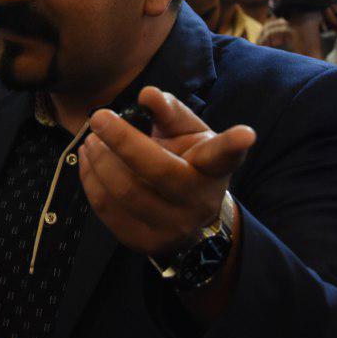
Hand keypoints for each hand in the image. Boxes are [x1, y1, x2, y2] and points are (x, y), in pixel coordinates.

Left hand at [78, 86, 255, 256]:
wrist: (187, 216)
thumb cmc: (187, 161)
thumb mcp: (186, 133)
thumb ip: (169, 111)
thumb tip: (147, 94)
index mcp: (212, 169)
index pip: (223, 155)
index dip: (234, 144)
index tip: (246, 134)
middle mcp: (197, 201)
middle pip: (155, 170)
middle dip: (120, 140)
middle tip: (98, 118)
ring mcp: (171, 227)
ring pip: (124, 192)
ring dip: (99, 161)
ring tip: (91, 140)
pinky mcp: (144, 242)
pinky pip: (106, 211)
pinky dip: (91, 181)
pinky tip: (89, 161)